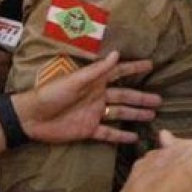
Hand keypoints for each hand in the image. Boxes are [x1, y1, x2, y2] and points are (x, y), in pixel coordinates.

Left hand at [17, 51, 159, 145]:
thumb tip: (117, 54)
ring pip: (120, 114)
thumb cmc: (51, 94)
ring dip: (135, 114)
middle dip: (141, 97)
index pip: (118, 72)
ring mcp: (94, 114)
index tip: (150, 65)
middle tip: (159, 100)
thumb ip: (97, 70)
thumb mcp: (75, 80)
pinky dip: (121, 136)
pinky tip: (134, 137)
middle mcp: (97, 96)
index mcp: (94, 82)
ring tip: (152, 115)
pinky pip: (108, 133)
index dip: (134, 68)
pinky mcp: (88, 130)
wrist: (32, 118)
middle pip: (124, 96)